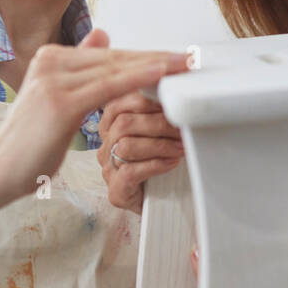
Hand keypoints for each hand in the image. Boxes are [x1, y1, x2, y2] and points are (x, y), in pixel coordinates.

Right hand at [0, 30, 189, 202]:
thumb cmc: (32, 141)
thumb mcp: (58, 98)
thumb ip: (80, 66)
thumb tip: (103, 34)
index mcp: (51, 57)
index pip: (109, 55)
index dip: (144, 56)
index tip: (174, 57)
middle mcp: (51, 61)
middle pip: (116, 58)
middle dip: (155, 58)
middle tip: (189, 57)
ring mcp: (54, 78)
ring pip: (116, 69)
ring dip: (155, 67)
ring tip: (184, 65)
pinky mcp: (61, 101)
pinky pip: (110, 86)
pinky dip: (139, 78)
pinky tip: (162, 75)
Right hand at [98, 75, 188, 212]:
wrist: (166, 200)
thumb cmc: (163, 160)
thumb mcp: (162, 130)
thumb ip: (161, 110)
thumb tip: (178, 87)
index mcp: (111, 124)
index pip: (119, 102)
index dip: (145, 98)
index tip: (170, 97)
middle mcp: (105, 145)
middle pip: (123, 123)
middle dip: (158, 122)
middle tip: (182, 126)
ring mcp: (108, 169)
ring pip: (125, 146)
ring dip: (159, 144)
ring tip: (181, 146)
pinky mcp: (116, 191)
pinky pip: (130, 172)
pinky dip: (155, 164)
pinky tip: (172, 162)